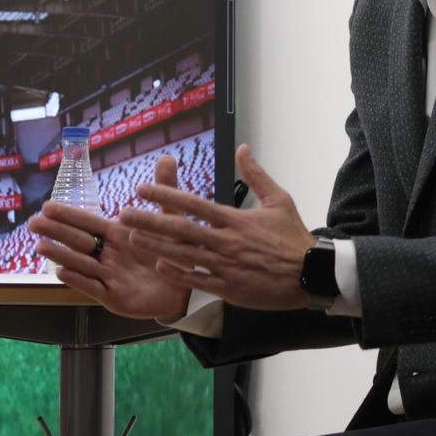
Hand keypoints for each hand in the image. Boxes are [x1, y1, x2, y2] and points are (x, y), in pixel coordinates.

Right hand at [30, 152, 197, 321]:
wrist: (189, 289)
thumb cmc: (176, 253)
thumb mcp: (172, 220)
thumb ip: (165, 191)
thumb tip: (166, 157)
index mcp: (118, 235)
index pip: (88, 222)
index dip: (68, 215)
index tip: (47, 205)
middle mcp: (109, 255)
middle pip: (78, 241)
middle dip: (56, 232)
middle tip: (32, 223)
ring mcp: (109, 277)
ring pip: (81, 264)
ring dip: (61, 255)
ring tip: (40, 246)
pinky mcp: (115, 298)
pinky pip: (93, 288)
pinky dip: (78, 281)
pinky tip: (61, 272)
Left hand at [121, 143, 316, 310]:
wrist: (311, 273)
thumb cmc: (294, 237)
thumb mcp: (279, 199)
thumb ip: (257, 173)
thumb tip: (242, 148)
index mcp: (234, 219)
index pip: (193, 204)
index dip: (166, 195)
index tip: (143, 188)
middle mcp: (225, 241)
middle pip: (180, 228)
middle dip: (149, 220)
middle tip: (124, 214)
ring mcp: (225, 266)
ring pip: (183, 255)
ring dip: (155, 246)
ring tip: (131, 239)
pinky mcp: (229, 288)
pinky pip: (198, 280)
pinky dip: (177, 273)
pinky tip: (158, 266)